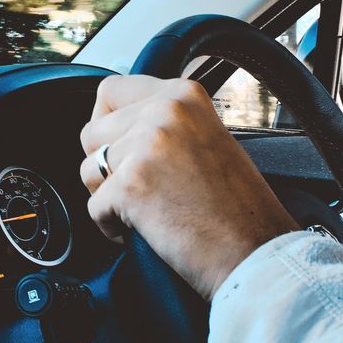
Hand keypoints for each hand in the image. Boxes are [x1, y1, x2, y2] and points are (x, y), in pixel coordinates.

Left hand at [80, 75, 299, 299]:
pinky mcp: (130, 185)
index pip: (110, 90)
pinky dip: (112, 226)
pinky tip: (147, 230)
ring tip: (146, 210)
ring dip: (107, 196)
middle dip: (105, 165)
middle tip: (140, 189)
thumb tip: (115, 124)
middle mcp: (164, 111)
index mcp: (183, 95)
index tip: (120, 148)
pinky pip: (93, 207)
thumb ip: (165, 123)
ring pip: (88, 169)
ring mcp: (147, 146)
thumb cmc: (238, 209)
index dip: (107, 124)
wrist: (255, 253)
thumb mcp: (207, 138)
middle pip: (92, 132)